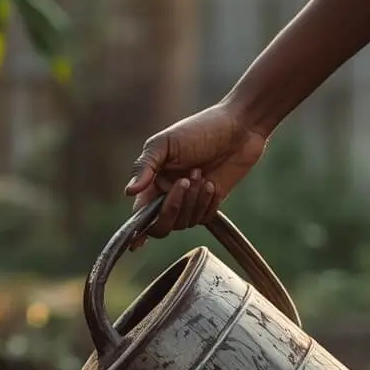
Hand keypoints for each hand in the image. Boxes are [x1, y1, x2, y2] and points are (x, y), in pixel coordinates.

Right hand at [124, 101, 267, 249]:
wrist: (240, 127)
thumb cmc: (200, 128)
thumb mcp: (166, 142)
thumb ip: (145, 166)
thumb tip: (128, 192)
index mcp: (153, 180)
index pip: (140, 214)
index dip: (137, 229)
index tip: (136, 241)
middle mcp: (168, 194)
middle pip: (161, 225)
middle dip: (173, 208)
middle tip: (185, 182)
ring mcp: (190, 200)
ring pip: (184, 222)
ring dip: (194, 200)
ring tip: (201, 173)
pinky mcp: (210, 202)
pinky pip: (203, 218)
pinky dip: (207, 204)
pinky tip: (212, 184)